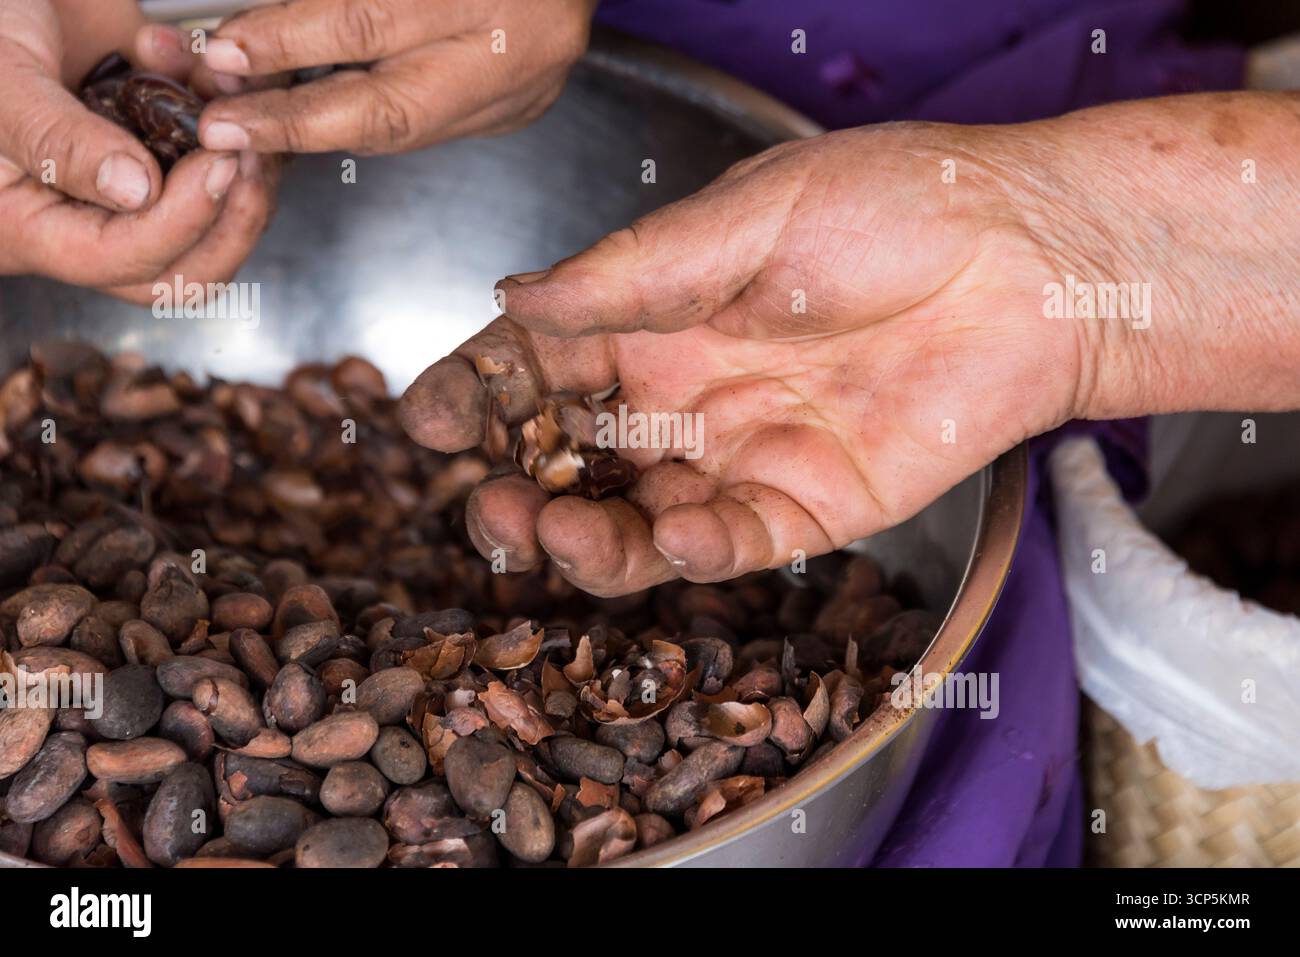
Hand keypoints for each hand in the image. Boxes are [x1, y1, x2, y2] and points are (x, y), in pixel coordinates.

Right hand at [0, 0, 278, 302]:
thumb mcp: (2, 86)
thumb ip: (60, 140)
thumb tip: (137, 190)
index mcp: (32, 227)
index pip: (119, 260)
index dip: (179, 223)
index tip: (217, 166)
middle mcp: (89, 219)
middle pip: (181, 269)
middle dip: (230, 219)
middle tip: (246, 157)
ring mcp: (134, 185)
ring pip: (216, 221)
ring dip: (242, 161)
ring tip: (228, 96)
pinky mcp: (163, 145)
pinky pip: (218, 156)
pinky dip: (226, 113)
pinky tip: (199, 64)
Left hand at [195, 0, 598, 154]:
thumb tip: (260, 30)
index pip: (369, 21)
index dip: (289, 38)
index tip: (226, 49)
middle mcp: (515, 50)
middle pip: (390, 106)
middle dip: (295, 119)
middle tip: (223, 125)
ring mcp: (523, 91)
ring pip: (408, 130)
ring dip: (326, 128)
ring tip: (257, 120)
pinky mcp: (521, 110)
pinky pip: (433, 127)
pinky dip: (371, 121)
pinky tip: (323, 113)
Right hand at [399, 93, 1299, 596]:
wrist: (1027, 259)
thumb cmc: (893, 206)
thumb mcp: (745, 219)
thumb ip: (629, 274)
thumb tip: (516, 301)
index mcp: (656, 312)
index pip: (538, 361)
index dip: (478, 392)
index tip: (427, 421)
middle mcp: (685, 390)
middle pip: (573, 457)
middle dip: (517, 486)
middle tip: (484, 505)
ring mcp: (740, 453)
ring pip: (638, 519)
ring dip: (588, 538)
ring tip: (552, 532)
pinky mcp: (804, 507)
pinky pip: (730, 546)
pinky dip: (692, 551)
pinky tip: (673, 536)